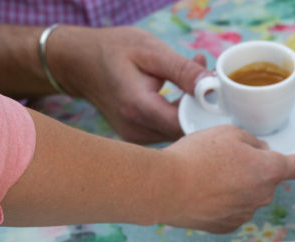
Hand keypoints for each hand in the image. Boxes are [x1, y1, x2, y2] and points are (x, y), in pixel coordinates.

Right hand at [48, 26, 206, 143]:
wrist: (77, 63)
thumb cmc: (112, 50)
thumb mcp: (150, 50)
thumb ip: (183, 70)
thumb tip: (212, 86)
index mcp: (138, 107)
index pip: (187, 124)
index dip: (208, 112)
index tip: (216, 93)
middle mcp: (136, 130)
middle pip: (186, 132)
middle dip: (203, 109)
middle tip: (208, 82)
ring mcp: (136, 138)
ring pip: (179, 133)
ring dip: (192, 110)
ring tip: (192, 81)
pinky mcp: (138, 138)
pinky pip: (168, 130)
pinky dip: (179, 113)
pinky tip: (180, 94)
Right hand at [159, 125, 294, 232]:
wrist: (163, 187)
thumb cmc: (195, 156)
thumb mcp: (228, 133)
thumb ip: (253, 141)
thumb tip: (261, 151)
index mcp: (269, 170)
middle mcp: (263, 196)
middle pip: (270, 180)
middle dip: (257, 169)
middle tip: (230, 158)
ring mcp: (246, 214)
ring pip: (250, 195)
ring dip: (239, 185)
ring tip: (210, 175)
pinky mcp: (227, 226)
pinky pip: (233, 210)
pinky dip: (224, 202)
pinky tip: (204, 192)